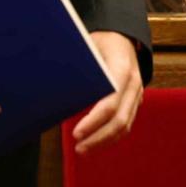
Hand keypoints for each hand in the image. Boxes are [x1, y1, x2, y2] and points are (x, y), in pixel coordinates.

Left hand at [69, 30, 142, 154]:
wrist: (122, 36)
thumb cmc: (100, 41)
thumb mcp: (87, 47)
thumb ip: (75, 67)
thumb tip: (47, 85)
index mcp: (121, 70)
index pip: (110, 104)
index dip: (93, 121)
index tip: (76, 132)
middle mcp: (134, 85)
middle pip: (119, 120)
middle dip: (98, 138)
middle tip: (78, 148)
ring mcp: (137, 94)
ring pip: (125, 126)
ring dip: (104, 141)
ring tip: (84, 150)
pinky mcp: (135, 101)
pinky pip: (126, 124)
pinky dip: (111, 136)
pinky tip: (95, 143)